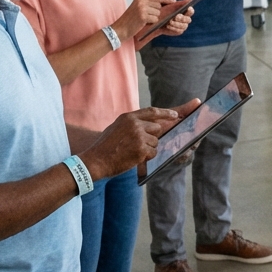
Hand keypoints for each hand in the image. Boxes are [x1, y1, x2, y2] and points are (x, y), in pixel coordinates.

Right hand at [82, 100, 199, 179]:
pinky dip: (146, 157)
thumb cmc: (106, 146)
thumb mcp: (117, 127)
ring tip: (132, 151)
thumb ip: (132, 123)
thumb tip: (150, 124)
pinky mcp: (141, 149)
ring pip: (156, 142)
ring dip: (148, 148)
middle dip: (152, 137)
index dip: (166, 113)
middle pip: (157, 128)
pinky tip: (133, 157)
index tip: (175, 115)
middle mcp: (135, 124)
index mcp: (128, 117)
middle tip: (137, 144)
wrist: (95, 160)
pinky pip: (153, 152)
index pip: (152, 111)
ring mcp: (138, 136)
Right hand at [110, 0, 176, 42]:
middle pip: (158, 6)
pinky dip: (151, 22)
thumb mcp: (136, 9)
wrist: (119, 29)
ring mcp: (142, 8)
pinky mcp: (143, 16)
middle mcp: (141, 2)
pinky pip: (155, 19)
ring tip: (143, 21)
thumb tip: (161, 6)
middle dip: (157, 12)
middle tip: (148, 18)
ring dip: (153, 18)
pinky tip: (143, 23)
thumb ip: (147, 5)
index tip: (174, 1)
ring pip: (157, 13)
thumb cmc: (129, 21)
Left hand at [155, 0, 192, 37]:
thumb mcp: (171, 6)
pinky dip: (173, 28)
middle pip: (188, 19)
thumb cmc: (164, 12)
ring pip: (183, 26)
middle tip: (176, 17)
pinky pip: (179, 30)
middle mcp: (185, 19)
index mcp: (185, 12)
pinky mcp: (179, 31)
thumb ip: (181, 3)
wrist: (156, 21)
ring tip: (169, 22)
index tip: (187, 9)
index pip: (191, 11)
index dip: (190, 10)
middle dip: (182, 18)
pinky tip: (168, 26)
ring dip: (176, 24)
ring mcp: (182, 26)